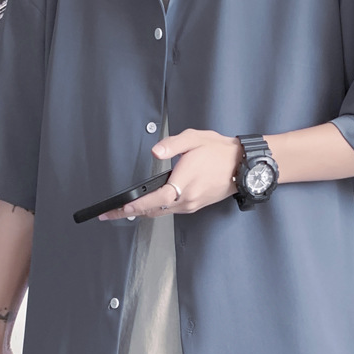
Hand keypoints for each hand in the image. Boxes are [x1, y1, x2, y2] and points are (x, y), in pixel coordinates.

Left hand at [98, 129, 241, 219]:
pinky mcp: (195, 205)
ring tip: (124, 211)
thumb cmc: (219, 152)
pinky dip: (156, 209)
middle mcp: (187, 198)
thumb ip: (172, 144)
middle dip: (130, 213)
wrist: (243, 166)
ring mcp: (191, 204)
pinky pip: (171, 210)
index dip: (136, 206)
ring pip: (162, 212)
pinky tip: (148, 206)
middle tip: (110, 214)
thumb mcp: (194, 139)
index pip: (155, 199)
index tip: (121, 209)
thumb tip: (155, 151)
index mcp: (184, 183)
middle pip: (154, 210)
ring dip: (142, 212)